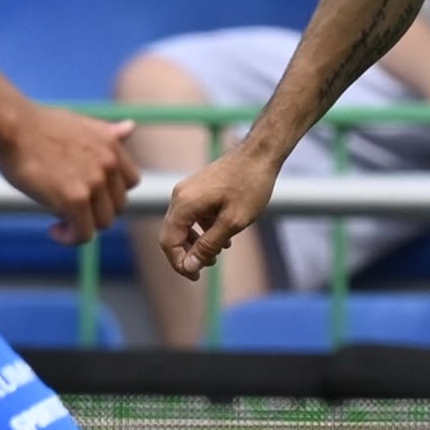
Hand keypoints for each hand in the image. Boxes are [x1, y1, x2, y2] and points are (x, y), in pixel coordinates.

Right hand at [0, 105, 136, 244]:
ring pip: (103, 223)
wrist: (12, 126)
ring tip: (59, 218)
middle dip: (95, 211)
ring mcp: (94, 182)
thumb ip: (107, 134)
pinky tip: (53, 230)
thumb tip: (130, 127)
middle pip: (118, 206)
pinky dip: (70, 238)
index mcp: (112, 145)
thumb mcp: (80, 125)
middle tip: (69, 208)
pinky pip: (84, 234)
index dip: (110, 193)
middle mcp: (109, 164)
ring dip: (82, 225)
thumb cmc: (38, 126)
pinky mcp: (75, 200)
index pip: (131, 182)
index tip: (87, 194)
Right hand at [161, 145, 277, 279]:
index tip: (196, 276)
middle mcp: (180, 196)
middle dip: (187, 255)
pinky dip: (203, 229)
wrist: (260, 153)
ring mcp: (188, 190)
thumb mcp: (233, 222)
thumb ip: (208, 245)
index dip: (179, 263)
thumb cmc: (250, 185)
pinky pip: (193, 215)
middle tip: (205, 270)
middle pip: (172, 234)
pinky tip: (223, 238)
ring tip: (217, 255)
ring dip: (196, 243)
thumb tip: (189, 266)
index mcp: (184, 204)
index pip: (169, 242)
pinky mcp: (198, 188)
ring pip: (183, 225)